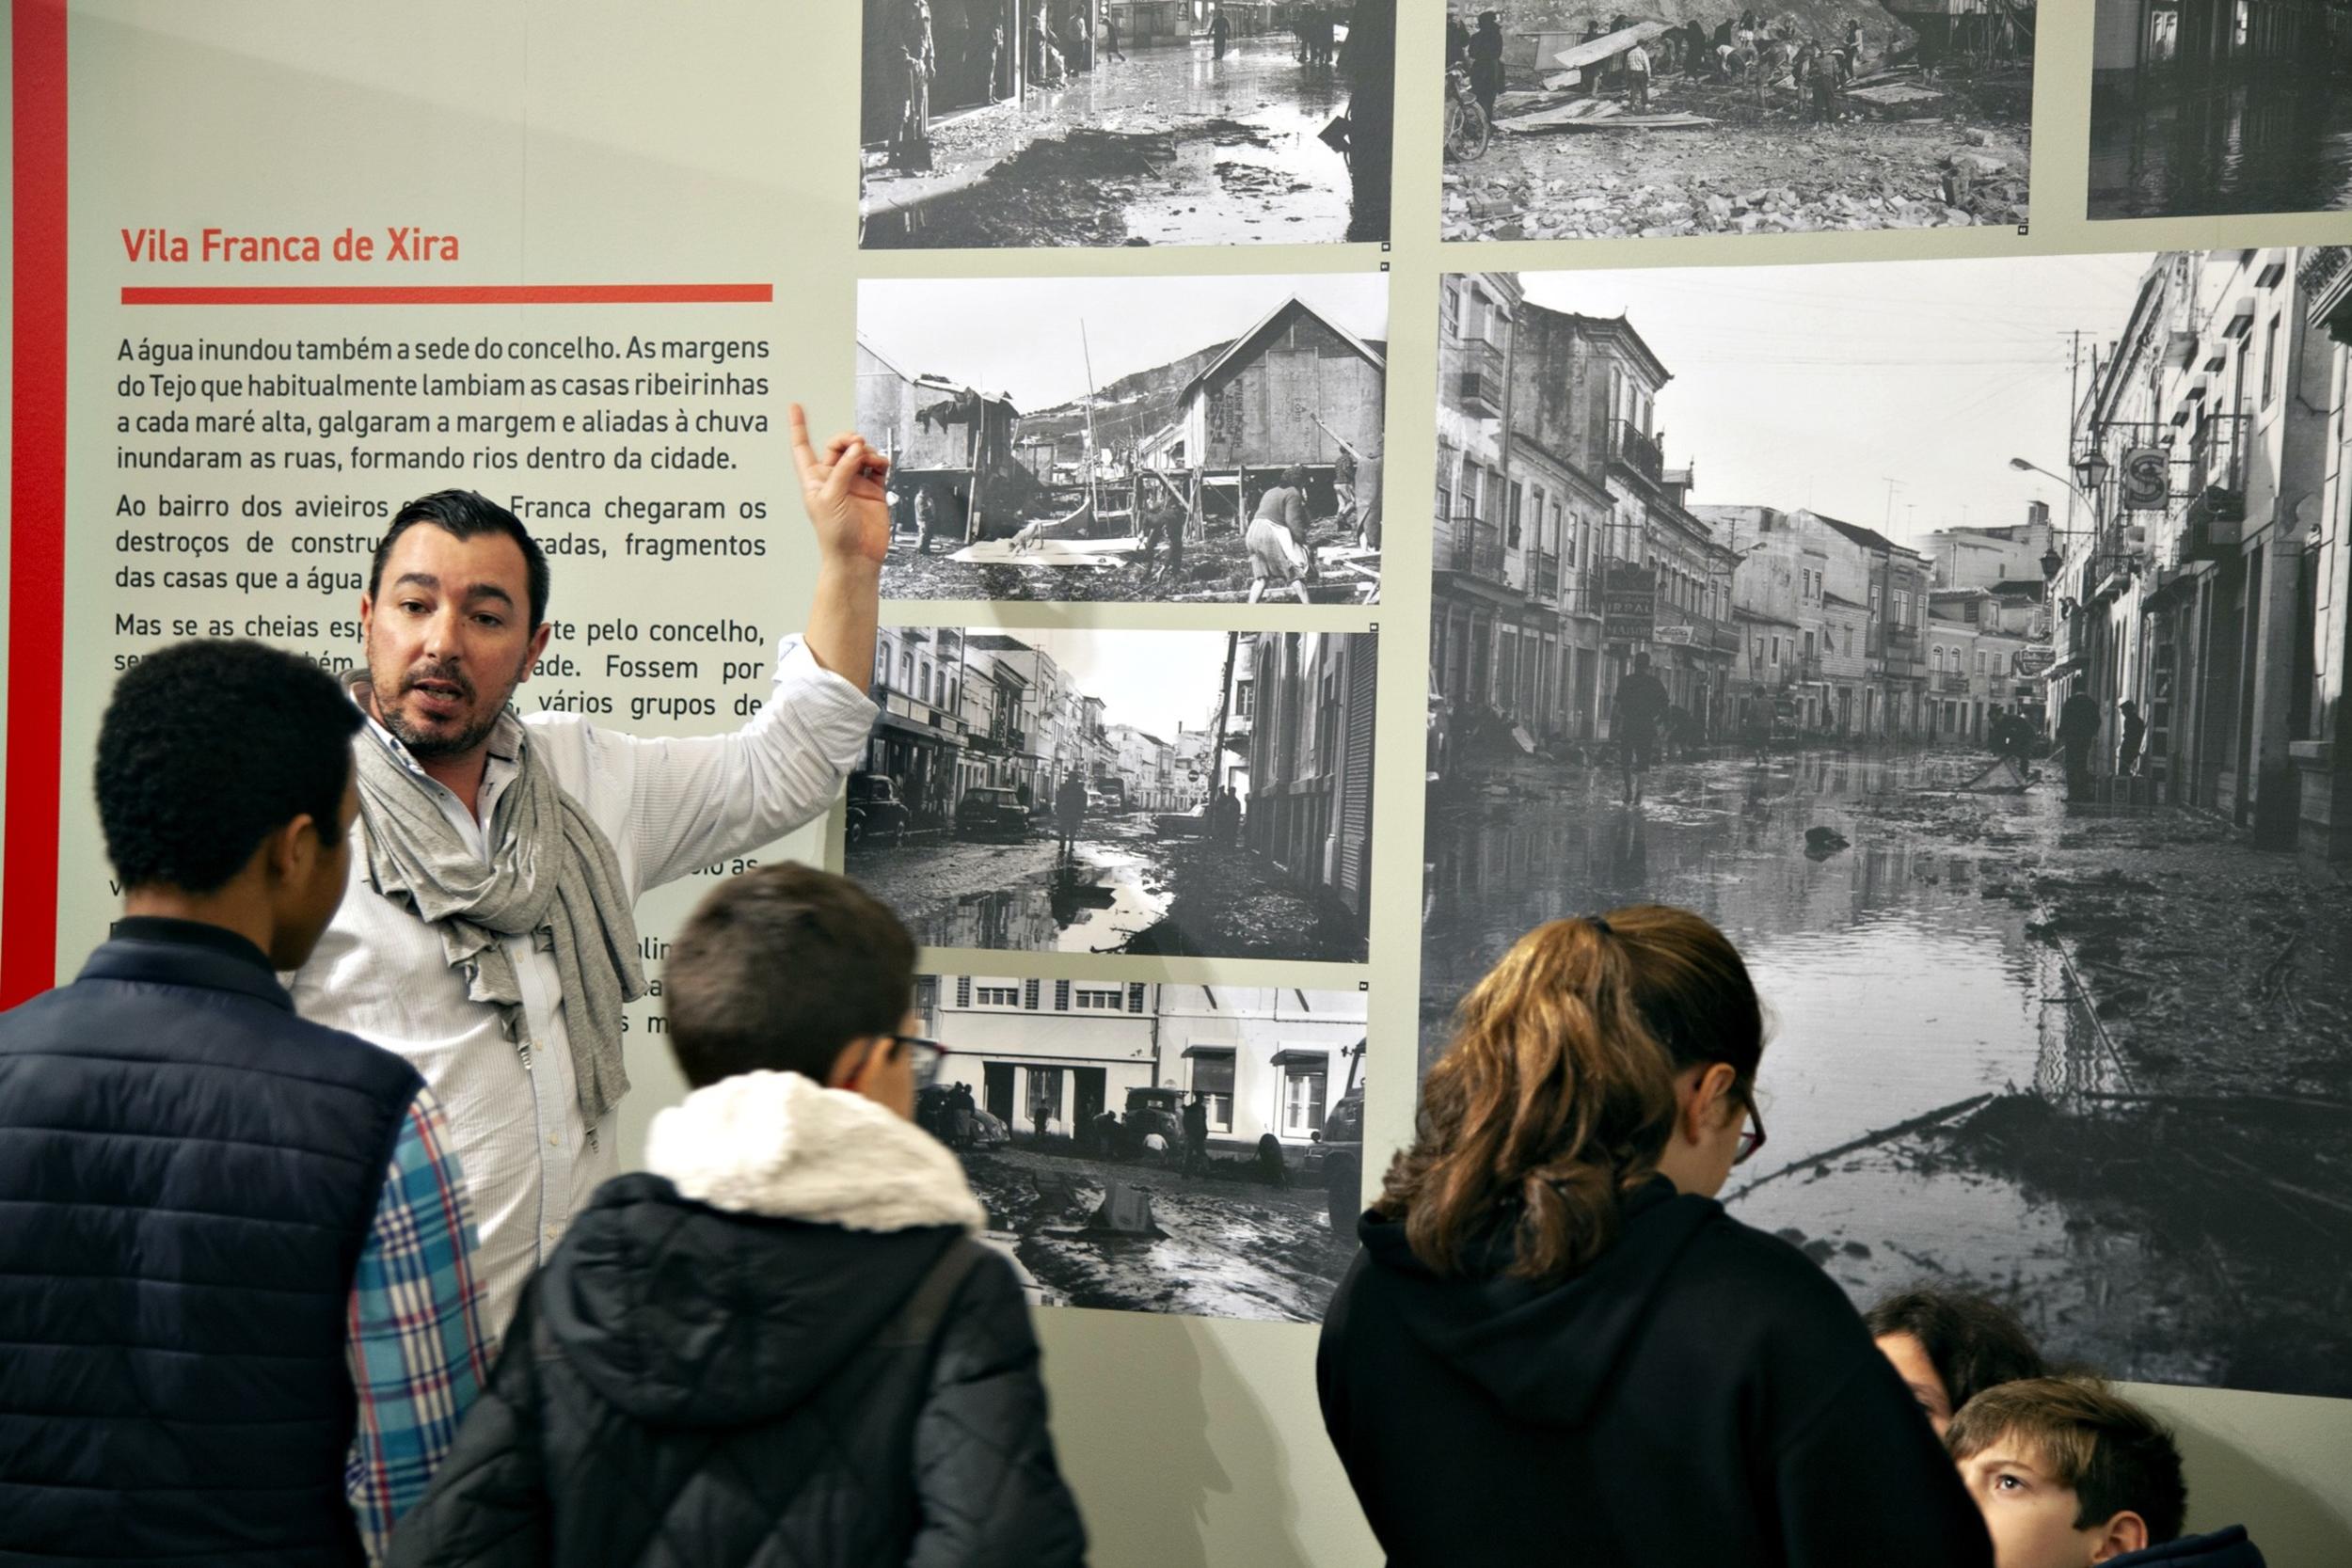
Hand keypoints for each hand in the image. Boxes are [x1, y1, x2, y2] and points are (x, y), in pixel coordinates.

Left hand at [790, 404, 890, 568]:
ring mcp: (853, 483)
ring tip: (871, 459)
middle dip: (848, 439)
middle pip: (838, 446)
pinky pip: (876, 467)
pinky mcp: (873, 490)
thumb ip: (843, 470)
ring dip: (866, 451)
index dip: (798, 427)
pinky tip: (880, 464)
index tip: (795, 407)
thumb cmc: (834, 535)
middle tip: (857, 443)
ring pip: (859, 454)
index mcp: (814, 479)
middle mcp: (834, 478)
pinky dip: (879, 461)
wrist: (857, 556)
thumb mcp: (831, 498)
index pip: (803, 447)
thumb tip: (856, 448)